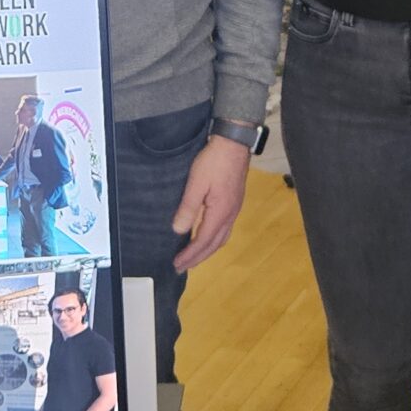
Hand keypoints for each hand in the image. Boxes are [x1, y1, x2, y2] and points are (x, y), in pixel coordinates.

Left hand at [170, 136, 252, 271]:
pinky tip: (206, 236)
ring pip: (222, 238)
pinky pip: (224, 229)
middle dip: (198, 258)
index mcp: (220, 213)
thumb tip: (178, 230)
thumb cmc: (214, 161)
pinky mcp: (234, 203)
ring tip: (193, 257)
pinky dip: (213, 239)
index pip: (203, 241)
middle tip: (182, 267)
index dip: (189, 255)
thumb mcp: (196, 184)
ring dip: (207, 250)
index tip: (176, 264)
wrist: (234, 144)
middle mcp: (230, 215)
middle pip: (215, 245)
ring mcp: (234, 209)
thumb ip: (188, 208)